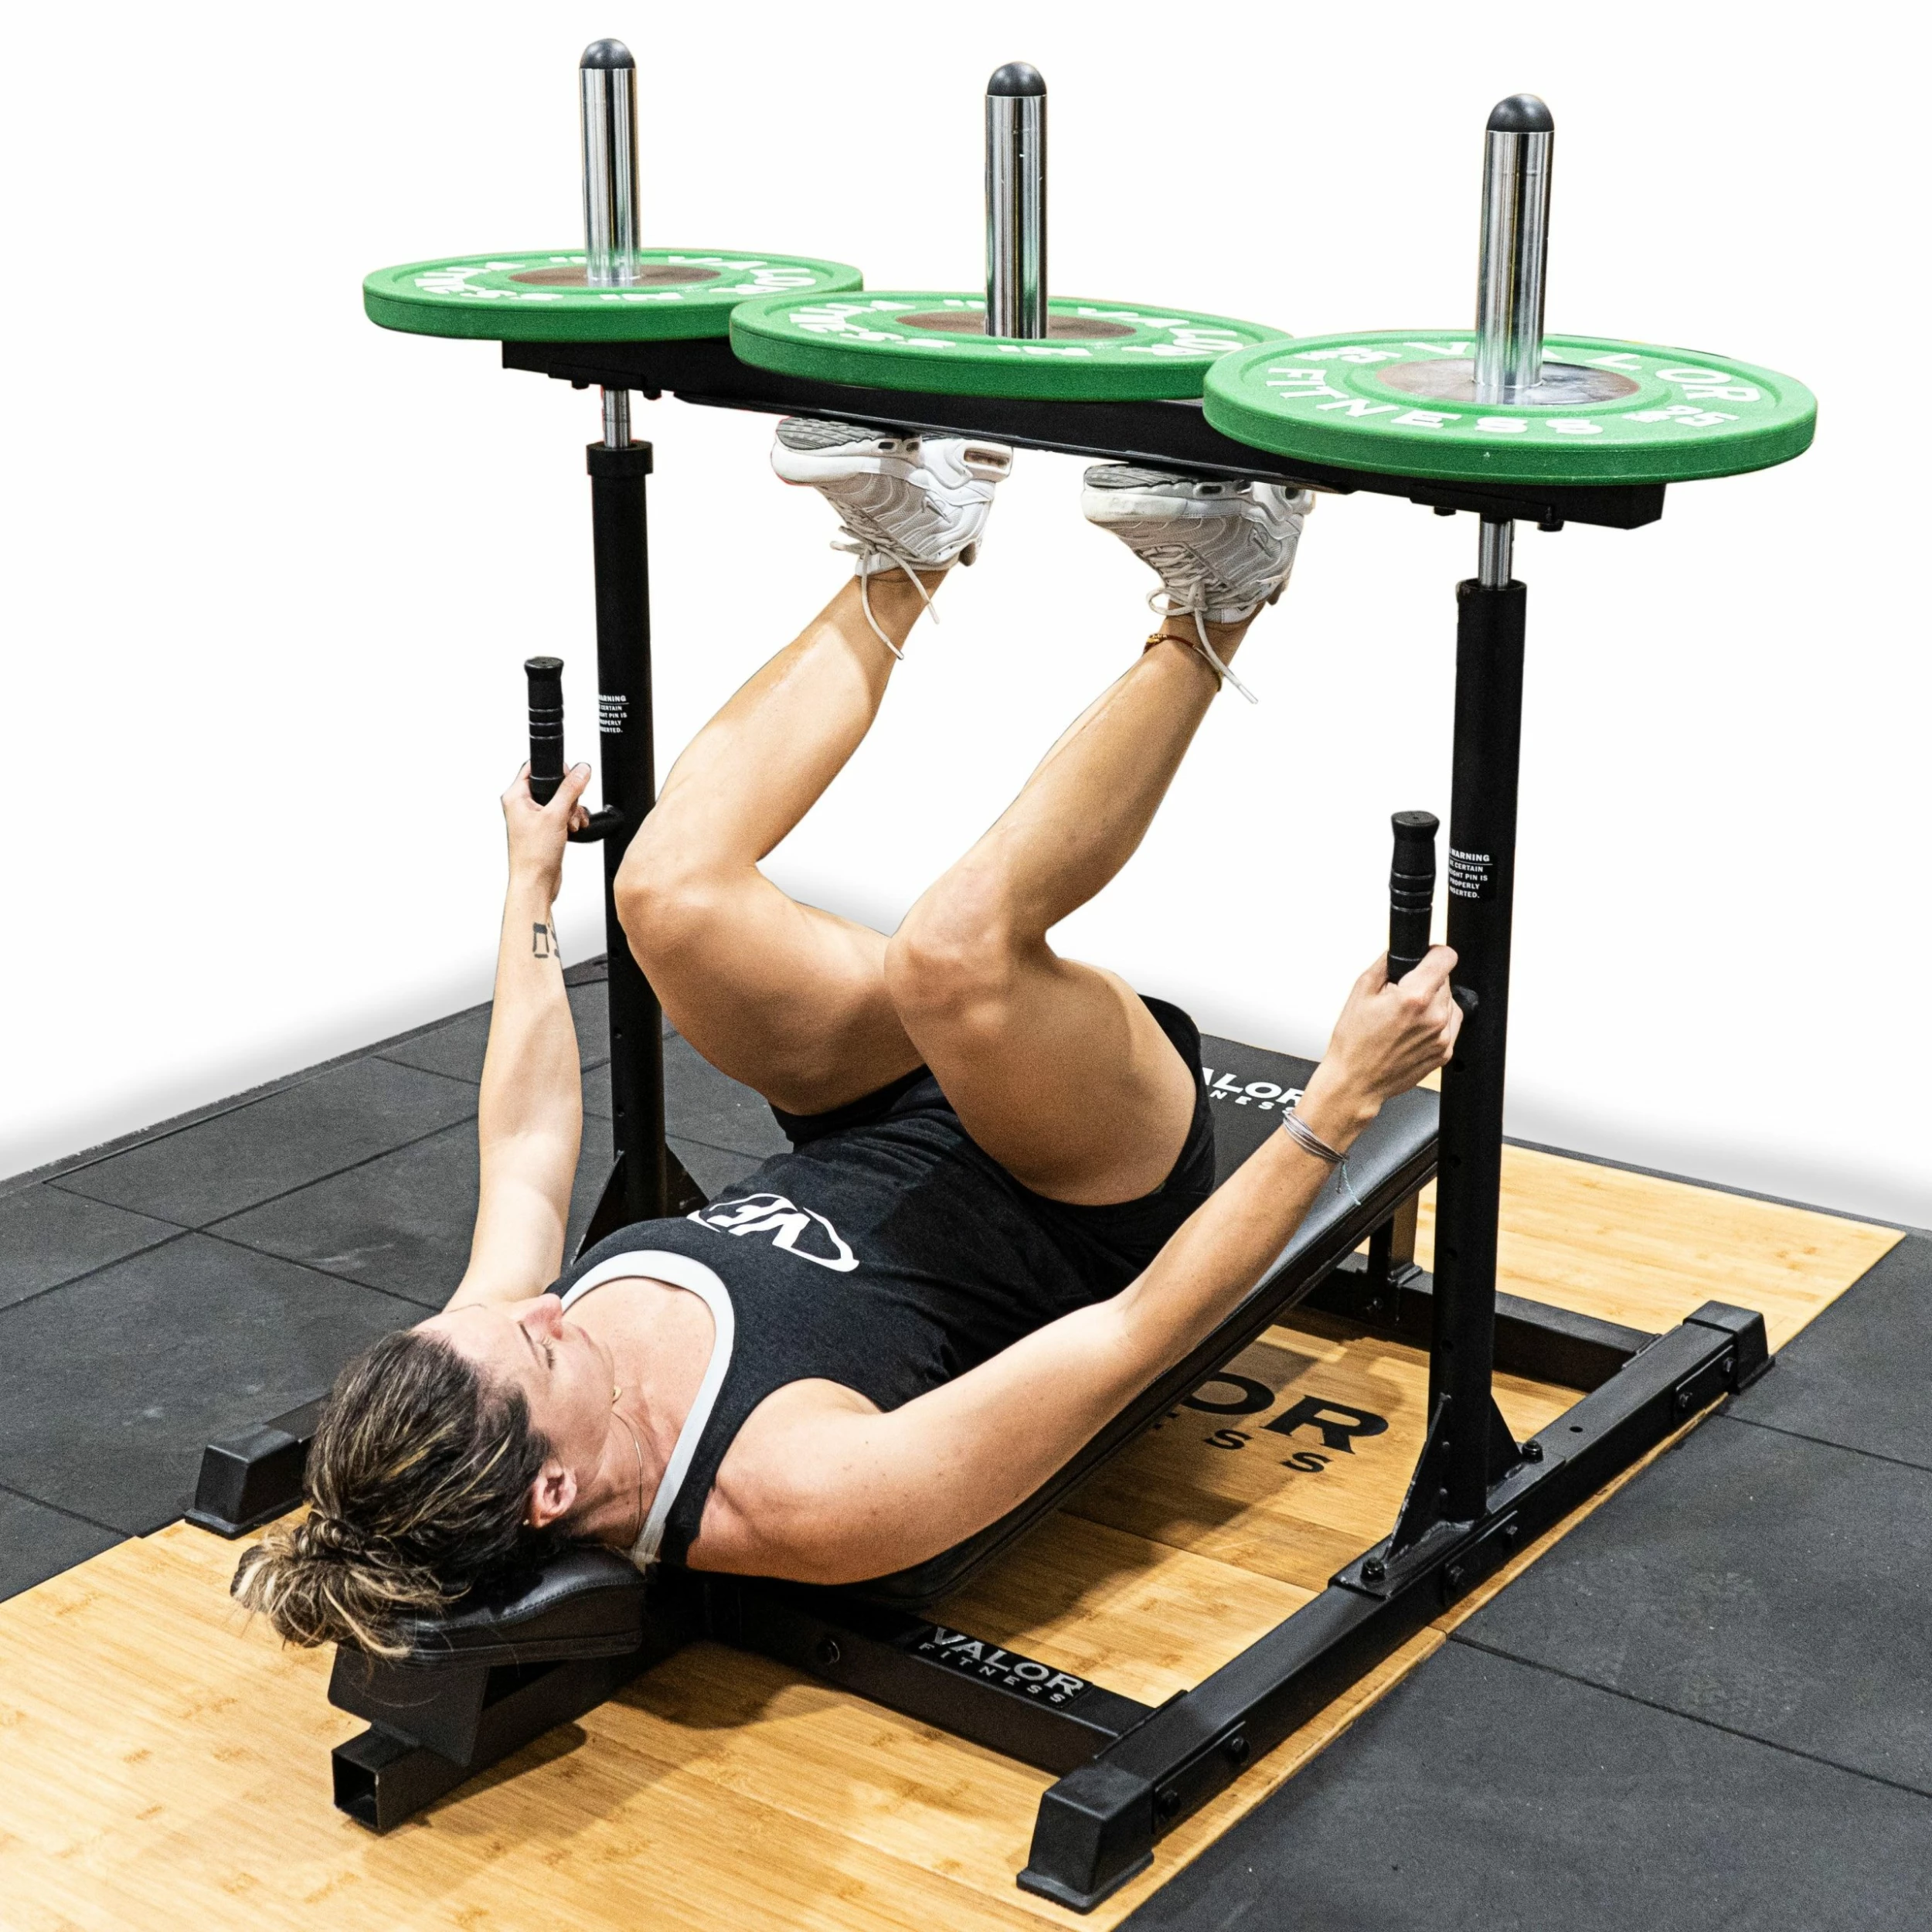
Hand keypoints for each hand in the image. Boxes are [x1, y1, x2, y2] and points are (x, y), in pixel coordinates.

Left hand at [502, 762, 592, 902]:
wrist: (536, 883)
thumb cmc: (533, 855)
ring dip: (572, 811)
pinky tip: (573, 830)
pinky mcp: (544, 829)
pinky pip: (562, 815)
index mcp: (515, 796)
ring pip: (560, 801)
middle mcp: (522, 805)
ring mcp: (533, 818)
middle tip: (567, 810)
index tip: (567, 780)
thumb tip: (581, 770)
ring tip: (571, 824)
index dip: (555, 771)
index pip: (534, 768)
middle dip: (568, 797)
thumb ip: (570, 789)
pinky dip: (571, 820)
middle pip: (552, 785)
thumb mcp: (556, 815)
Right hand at [1297, 947, 1461, 1148]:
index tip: (1426, 958)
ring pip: (1449, 1003)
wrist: (1355, 1081)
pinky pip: (1449, 1025)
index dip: (1433, 953)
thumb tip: (1401, 952)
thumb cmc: (1354, 1043)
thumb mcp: (1361, 990)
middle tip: (1401, 997)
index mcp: (1414, 998)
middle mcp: (1434, 1017)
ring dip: (1433, 1003)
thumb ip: (1386, 963)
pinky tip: (1411, 1030)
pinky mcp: (1445, 1053)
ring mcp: (1442, 1037)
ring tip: (1405, 1017)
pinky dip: (1435, 1023)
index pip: (1445, 958)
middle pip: (1445, 981)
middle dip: (1426, 982)